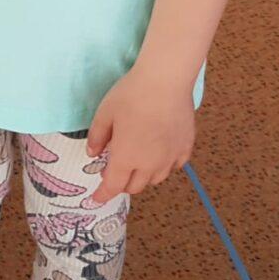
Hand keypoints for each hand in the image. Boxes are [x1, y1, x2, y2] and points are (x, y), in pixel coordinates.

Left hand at [85, 65, 194, 204]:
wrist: (165, 81)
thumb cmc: (131, 95)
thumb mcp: (105, 113)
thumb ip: (97, 136)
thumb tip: (93, 153)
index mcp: (126, 158)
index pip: (113, 186)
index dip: (103, 195)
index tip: (96, 199)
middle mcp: (149, 164)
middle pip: (135, 186)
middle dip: (122, 184)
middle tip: (114, 171)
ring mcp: (170, 157)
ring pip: (156, 179)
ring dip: (143, 176)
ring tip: (137, 161)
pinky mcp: (185, 147)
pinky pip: (174, 165)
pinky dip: (165, 165)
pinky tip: (160, 153)